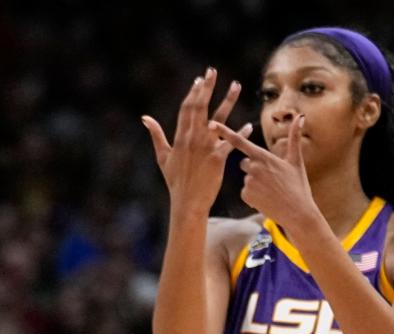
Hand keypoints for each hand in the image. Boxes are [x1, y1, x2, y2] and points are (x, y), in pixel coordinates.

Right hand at [142, 67, 252, 216]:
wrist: (187, 201)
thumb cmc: (175, 181)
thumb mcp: (162, 157)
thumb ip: (156, 135)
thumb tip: (145, 118)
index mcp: (180, 136)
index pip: (186, 108)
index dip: (193, 93)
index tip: (199, 80)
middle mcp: (192, 138)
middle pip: (200, 107)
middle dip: (207, 88)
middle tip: (212, 71)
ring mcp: (205, 147)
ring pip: (219, 119)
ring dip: (228, 100)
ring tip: (236, 85)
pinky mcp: (217, 158)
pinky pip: (231, 142)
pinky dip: (240, 133)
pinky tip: (248, 125)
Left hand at [214, 114, 318, 230]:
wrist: (297, 213)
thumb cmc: (298, 186)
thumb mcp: (296, 160)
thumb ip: (294, 137)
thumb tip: (300, 116)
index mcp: (264, 156)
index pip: (240, 141)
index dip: (224, 132)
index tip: (210, 124)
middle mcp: (253, 167)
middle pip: (244, 163)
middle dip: (254, 168)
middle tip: (271, 179)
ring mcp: (248, 182)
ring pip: (246, 178)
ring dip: (255, 183)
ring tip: (271, 191)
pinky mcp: (245, 195)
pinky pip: (245, 191)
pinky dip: (253, 195)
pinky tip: (265, 199)